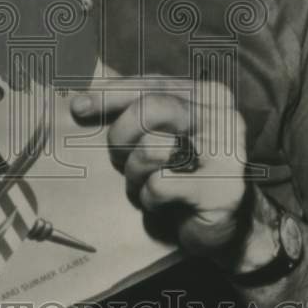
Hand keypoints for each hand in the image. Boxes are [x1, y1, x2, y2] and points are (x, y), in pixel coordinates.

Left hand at [69, 74, 270, 263]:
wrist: (229, 224)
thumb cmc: (184, 172)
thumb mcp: (163, 132)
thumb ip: (135, 105)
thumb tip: (85, 88)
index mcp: (208, 94)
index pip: (152, 83)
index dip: (111, 93)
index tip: (79, 107)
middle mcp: (222, 117)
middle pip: (150, 109)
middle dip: (121, 135)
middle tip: (118, 157)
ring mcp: (227, 154)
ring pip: (151, 148)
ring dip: (135, 172)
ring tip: (144, 183)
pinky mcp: (221, 190)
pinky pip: (158, 186)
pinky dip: (149, 198)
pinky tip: (161, 203)